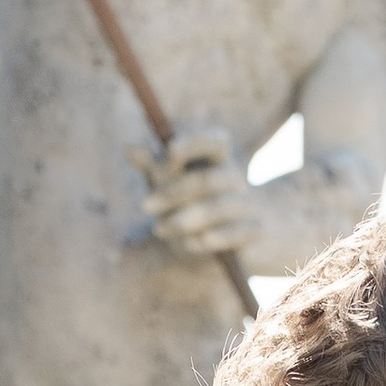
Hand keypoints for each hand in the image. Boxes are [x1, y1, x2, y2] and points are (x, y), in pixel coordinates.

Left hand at [136, 126, 254, 260]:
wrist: (250, 238)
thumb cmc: (201, 203)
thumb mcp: (175, 183)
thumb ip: (154, 167)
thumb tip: (129, 149)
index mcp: (219, 158)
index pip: (214, 141)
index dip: (193, 144)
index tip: (170, 152)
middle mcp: (236, 178)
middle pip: (208, 180)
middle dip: (174, 192)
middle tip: (144, 206)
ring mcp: (248, 205)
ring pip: (219, 208)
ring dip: (186, 219)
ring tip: (158, 230)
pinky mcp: (255, 232)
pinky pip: (236, 234)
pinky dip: (213, 239)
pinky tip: (190, 244)